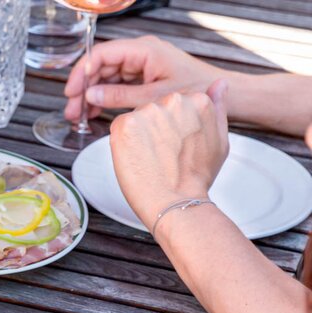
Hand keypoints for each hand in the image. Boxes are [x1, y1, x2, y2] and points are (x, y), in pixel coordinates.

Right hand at [64, 36, 227, 121]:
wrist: (227, 98)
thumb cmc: (198, 91)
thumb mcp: (153, 98)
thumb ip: (118, 95)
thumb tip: (90, 95)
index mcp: (144, 50)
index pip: (101, 55)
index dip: (82, 72)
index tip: (71, 92)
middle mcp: (141, 53)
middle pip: (100, 66)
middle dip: (83, 88)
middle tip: (72, 110)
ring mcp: (142, 65)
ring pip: (106, 77)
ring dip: (91, 95)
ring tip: (80, 116)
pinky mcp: (145, 77)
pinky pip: (117, 84)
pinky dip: (105, 98)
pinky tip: (95, 113)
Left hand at [109, 80, 228, 231]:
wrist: (176, 201)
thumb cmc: (197, 176)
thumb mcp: (219, 139)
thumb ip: (217, 108)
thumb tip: (220, 83)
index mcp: (198, 100)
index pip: (175, 104)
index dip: (173, 127)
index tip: (178, 144)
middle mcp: (174, 99)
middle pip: (155, 107)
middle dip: (155, 127)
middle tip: (164, 153)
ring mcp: (148, 110)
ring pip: (137, 117)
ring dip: (139, 134)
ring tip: (152, 156)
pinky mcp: (125, 123)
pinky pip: (120, 126)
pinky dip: (124, 142)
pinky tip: (138, 157)